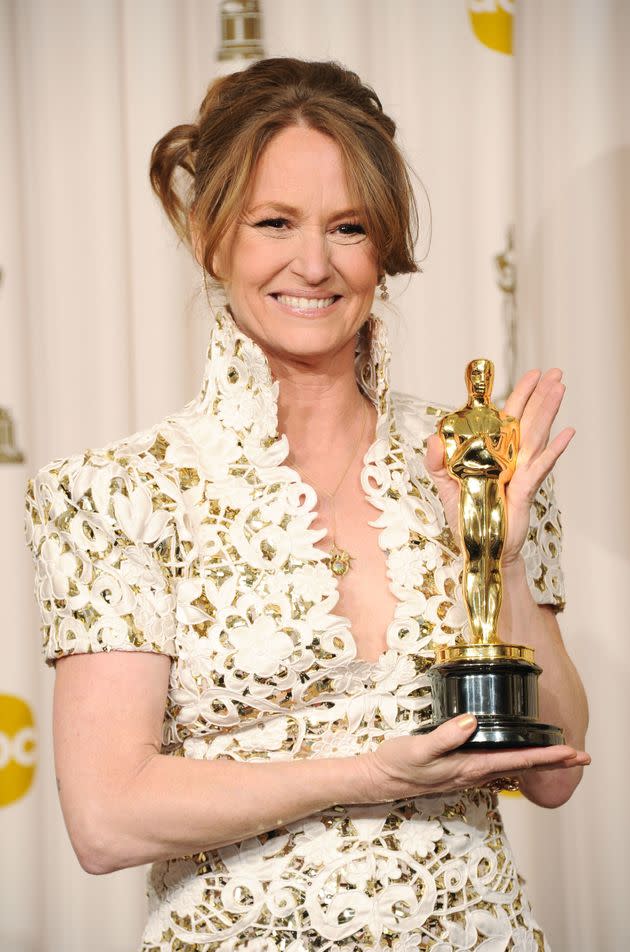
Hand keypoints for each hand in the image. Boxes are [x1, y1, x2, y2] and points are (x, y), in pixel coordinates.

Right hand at [353, 715, 590, 803]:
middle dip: (554, 762)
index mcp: (470, 767)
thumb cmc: (399, 763)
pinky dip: (517, 760)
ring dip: (539, 762)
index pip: (517, 762)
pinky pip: (498, 766)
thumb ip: (446, 736)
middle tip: (582, 757)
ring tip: (560, 755)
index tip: (571, 752)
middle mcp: (475, 773)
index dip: (546, 757)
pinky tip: (519, 755)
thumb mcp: (419, 748)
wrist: (380, 779)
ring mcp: (469, 774)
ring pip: (513, 767)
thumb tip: (472, 721)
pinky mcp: (461, 769)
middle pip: (523, 768)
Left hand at [424, 369, 574, 563]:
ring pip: (535, 435)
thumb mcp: (444, 484)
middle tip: (554, 372)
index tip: (529, 376)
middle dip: (539, 395)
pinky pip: (539, 467)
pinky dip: (553, 451)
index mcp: (492, 452)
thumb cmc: (467, 515)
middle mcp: (509, 458)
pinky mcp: (524, 490)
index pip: (505, 418)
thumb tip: (433, 437)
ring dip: (548, 411)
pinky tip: (566, 433)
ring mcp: (519, 472)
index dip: (517, 396)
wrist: (480, 546)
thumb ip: (435, 460)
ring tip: (560, 388)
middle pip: (526, 420)